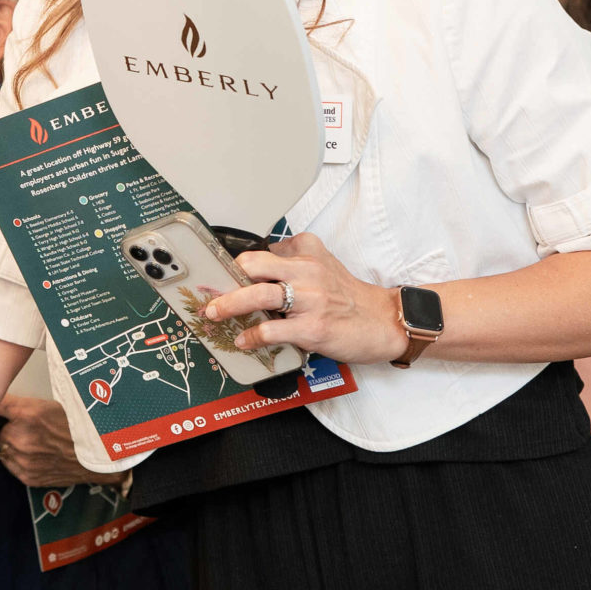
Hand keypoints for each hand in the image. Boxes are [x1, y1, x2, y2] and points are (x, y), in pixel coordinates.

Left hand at [0, 396, 123, 487]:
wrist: (96, 454)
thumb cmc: (76, 426)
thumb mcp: (48, 404)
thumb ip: (21, 405)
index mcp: (26, 413)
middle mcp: (20, 437)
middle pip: (0, 432)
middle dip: (12, 430)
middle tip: (33, 430)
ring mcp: (23, 459)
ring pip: (4, 450)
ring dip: (15, 447)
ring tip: (38, 444)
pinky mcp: (27, 476)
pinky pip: (11, 465)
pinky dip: (19, 462)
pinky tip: (38, 457)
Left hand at [212, 233, 409, 365]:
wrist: (383, 321)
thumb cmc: (348, 296)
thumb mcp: (323, 264)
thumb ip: (292, 259)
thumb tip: (252, 270)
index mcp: (307, 251)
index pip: (262, 250)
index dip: (234, 264)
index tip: (216, 273)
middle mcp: (307, 270)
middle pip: (253, 265)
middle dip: (224, 278)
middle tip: (207, 291)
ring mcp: (310, 299)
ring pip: (258, 295)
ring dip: (229, 305)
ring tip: (214, 314)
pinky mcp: (312, 327)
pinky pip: (273, 330)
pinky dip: (252, 335)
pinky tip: (244, 339)